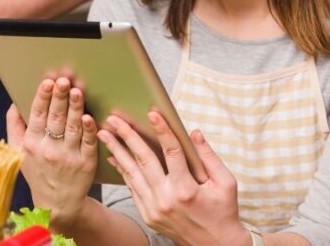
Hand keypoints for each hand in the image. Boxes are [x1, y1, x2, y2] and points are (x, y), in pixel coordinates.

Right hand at [7, 78, 97, 229]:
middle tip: (64, 81)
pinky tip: (89, 117)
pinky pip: (88, 143)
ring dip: (75, 108)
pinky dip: (89, 130)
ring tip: (77, 91)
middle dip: (59, 98)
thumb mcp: (18, 151)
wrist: (57, 202)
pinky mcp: (86, 163)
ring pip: (73, 128)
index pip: (37, 115)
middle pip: (55, 119)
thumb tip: (14, 103)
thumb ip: (14, 126)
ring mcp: (69, 157)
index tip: (47, 82)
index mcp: (32, 143)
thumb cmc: (37, 171)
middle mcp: (49, 150)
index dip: (42, 98)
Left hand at [99, 112, 248, 245]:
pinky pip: (132, 187)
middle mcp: (166, 199)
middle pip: (143, 160)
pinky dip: (122, 170)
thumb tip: (194, 133)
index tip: (153, 113)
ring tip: (104, 133)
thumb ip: (209, 157)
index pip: (172, 152)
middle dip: (127, 136)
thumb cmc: (223, 212)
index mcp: (187, 189)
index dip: (163, 131)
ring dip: (116, 151)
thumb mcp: (226, 184)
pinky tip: (114, 156)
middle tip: (114, 119)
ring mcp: (154, 208)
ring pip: (132, 173)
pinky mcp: (147, 215)